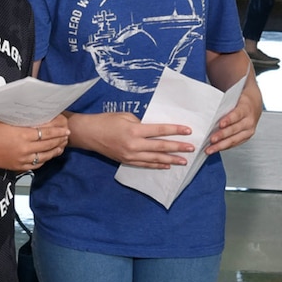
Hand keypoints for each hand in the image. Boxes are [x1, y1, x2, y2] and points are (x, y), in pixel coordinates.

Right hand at [0, 116, 70, 171]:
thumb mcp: (7, 121)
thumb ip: (22, 120)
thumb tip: (37, 116)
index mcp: (22, 134)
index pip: (46, 133)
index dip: (58, 131)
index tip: (65, 128)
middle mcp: (24, 148)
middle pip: (48, 144)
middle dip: (60, 140)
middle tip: (67, 136)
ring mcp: (22, 159)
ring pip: (45, 156)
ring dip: (55, 151)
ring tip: (61, 146)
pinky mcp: (18, 167)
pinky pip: (36, 164)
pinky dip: (44, 160)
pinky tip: (48, 156)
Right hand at [68, 111, 192, 168]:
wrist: (89, 134)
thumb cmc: (106, 120)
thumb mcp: (125, 116)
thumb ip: (141, 123)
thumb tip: (154, 131)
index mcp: (134, 130)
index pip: (159, 130)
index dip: (175, 130)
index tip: (188, 131)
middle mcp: (134, 144)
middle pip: (160, 147)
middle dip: (178, 148)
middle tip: (192, 149)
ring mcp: (130, 155)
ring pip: (155, 159)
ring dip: (170, 160)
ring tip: (183, 161)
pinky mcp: (126, 160)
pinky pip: (145, 165)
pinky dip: (156, 165)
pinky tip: (166, 166)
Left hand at [206, 83, 262, 153]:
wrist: (254, 106)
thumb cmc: (241, 102)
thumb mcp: (235, 99)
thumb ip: (224, 105)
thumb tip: (209, 111)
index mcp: (246, 108)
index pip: (237, 115)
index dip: (229, 120)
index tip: (220, 124)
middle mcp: (249, 121)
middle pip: (234, 129)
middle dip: (222, 135)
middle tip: (212, 139)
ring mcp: (248, 131)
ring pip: (234, 140)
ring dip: (221, 145)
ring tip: (210, 149)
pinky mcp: (246, 138)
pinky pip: (234, 144)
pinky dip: (224, 147)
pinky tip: (216, 148)